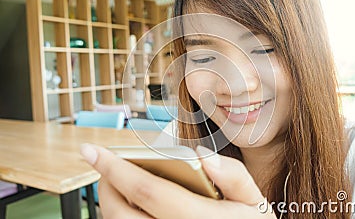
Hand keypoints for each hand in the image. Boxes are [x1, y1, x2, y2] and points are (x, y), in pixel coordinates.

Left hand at [80, 144, 276, 218]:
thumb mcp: (254, 202)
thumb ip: (232, 175)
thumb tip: (203, 155)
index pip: (145, 189)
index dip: (114, 167)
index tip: (92, 150)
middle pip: (119, 212)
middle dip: (106, 184)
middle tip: (108, 165)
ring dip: (110, 202)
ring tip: (118, 183)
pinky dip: (123, 217)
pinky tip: (134, 206)